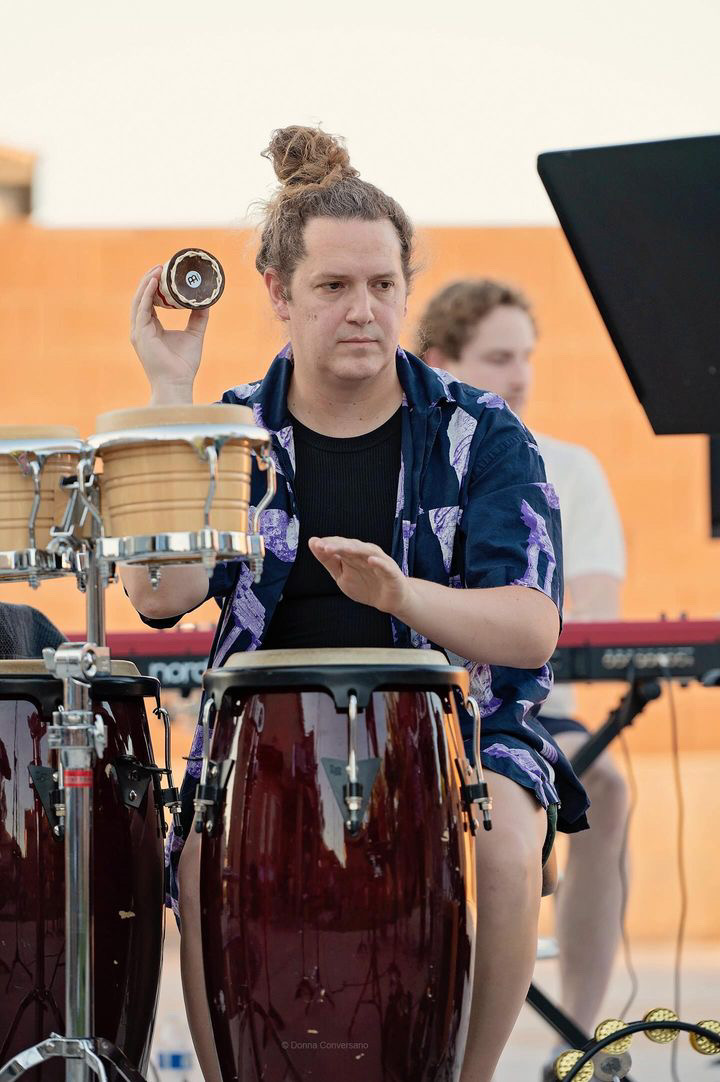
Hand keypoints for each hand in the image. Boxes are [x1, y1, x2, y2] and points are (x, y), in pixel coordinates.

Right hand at [130, 265, 209, 402]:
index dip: (155, 285)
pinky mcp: (140, 334)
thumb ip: (198, 318)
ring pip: (139, 299)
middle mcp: (141, 327)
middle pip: (141, 297)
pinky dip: (148, 293)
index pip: (149, 301)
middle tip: (162, 265)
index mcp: (150, 327)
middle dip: (150, 279)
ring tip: (159, 268)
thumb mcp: (194, 334)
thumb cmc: (183, 364)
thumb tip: (207, 302)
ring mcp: (138, 331)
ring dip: (148, 282)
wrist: (177, 382)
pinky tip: (156, 281)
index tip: (166, 271)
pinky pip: (142, 308)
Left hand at [308, 536, 412, 615]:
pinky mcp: (391, 572)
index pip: (339, 544)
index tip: (315, 544)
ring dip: (355, 549)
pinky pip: (385, 566)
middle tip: (324, 547)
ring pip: (367, 552)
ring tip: (344, 548)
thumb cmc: (366, 585)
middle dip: (338, 545)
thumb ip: (328, 560)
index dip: (328, 544)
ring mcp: (379, 561)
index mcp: (353, 553)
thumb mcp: (341, 575)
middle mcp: (365, 553)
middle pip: (351, 546)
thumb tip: (313, 542)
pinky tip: (371, 560)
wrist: (389, 600)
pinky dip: (379, 562)